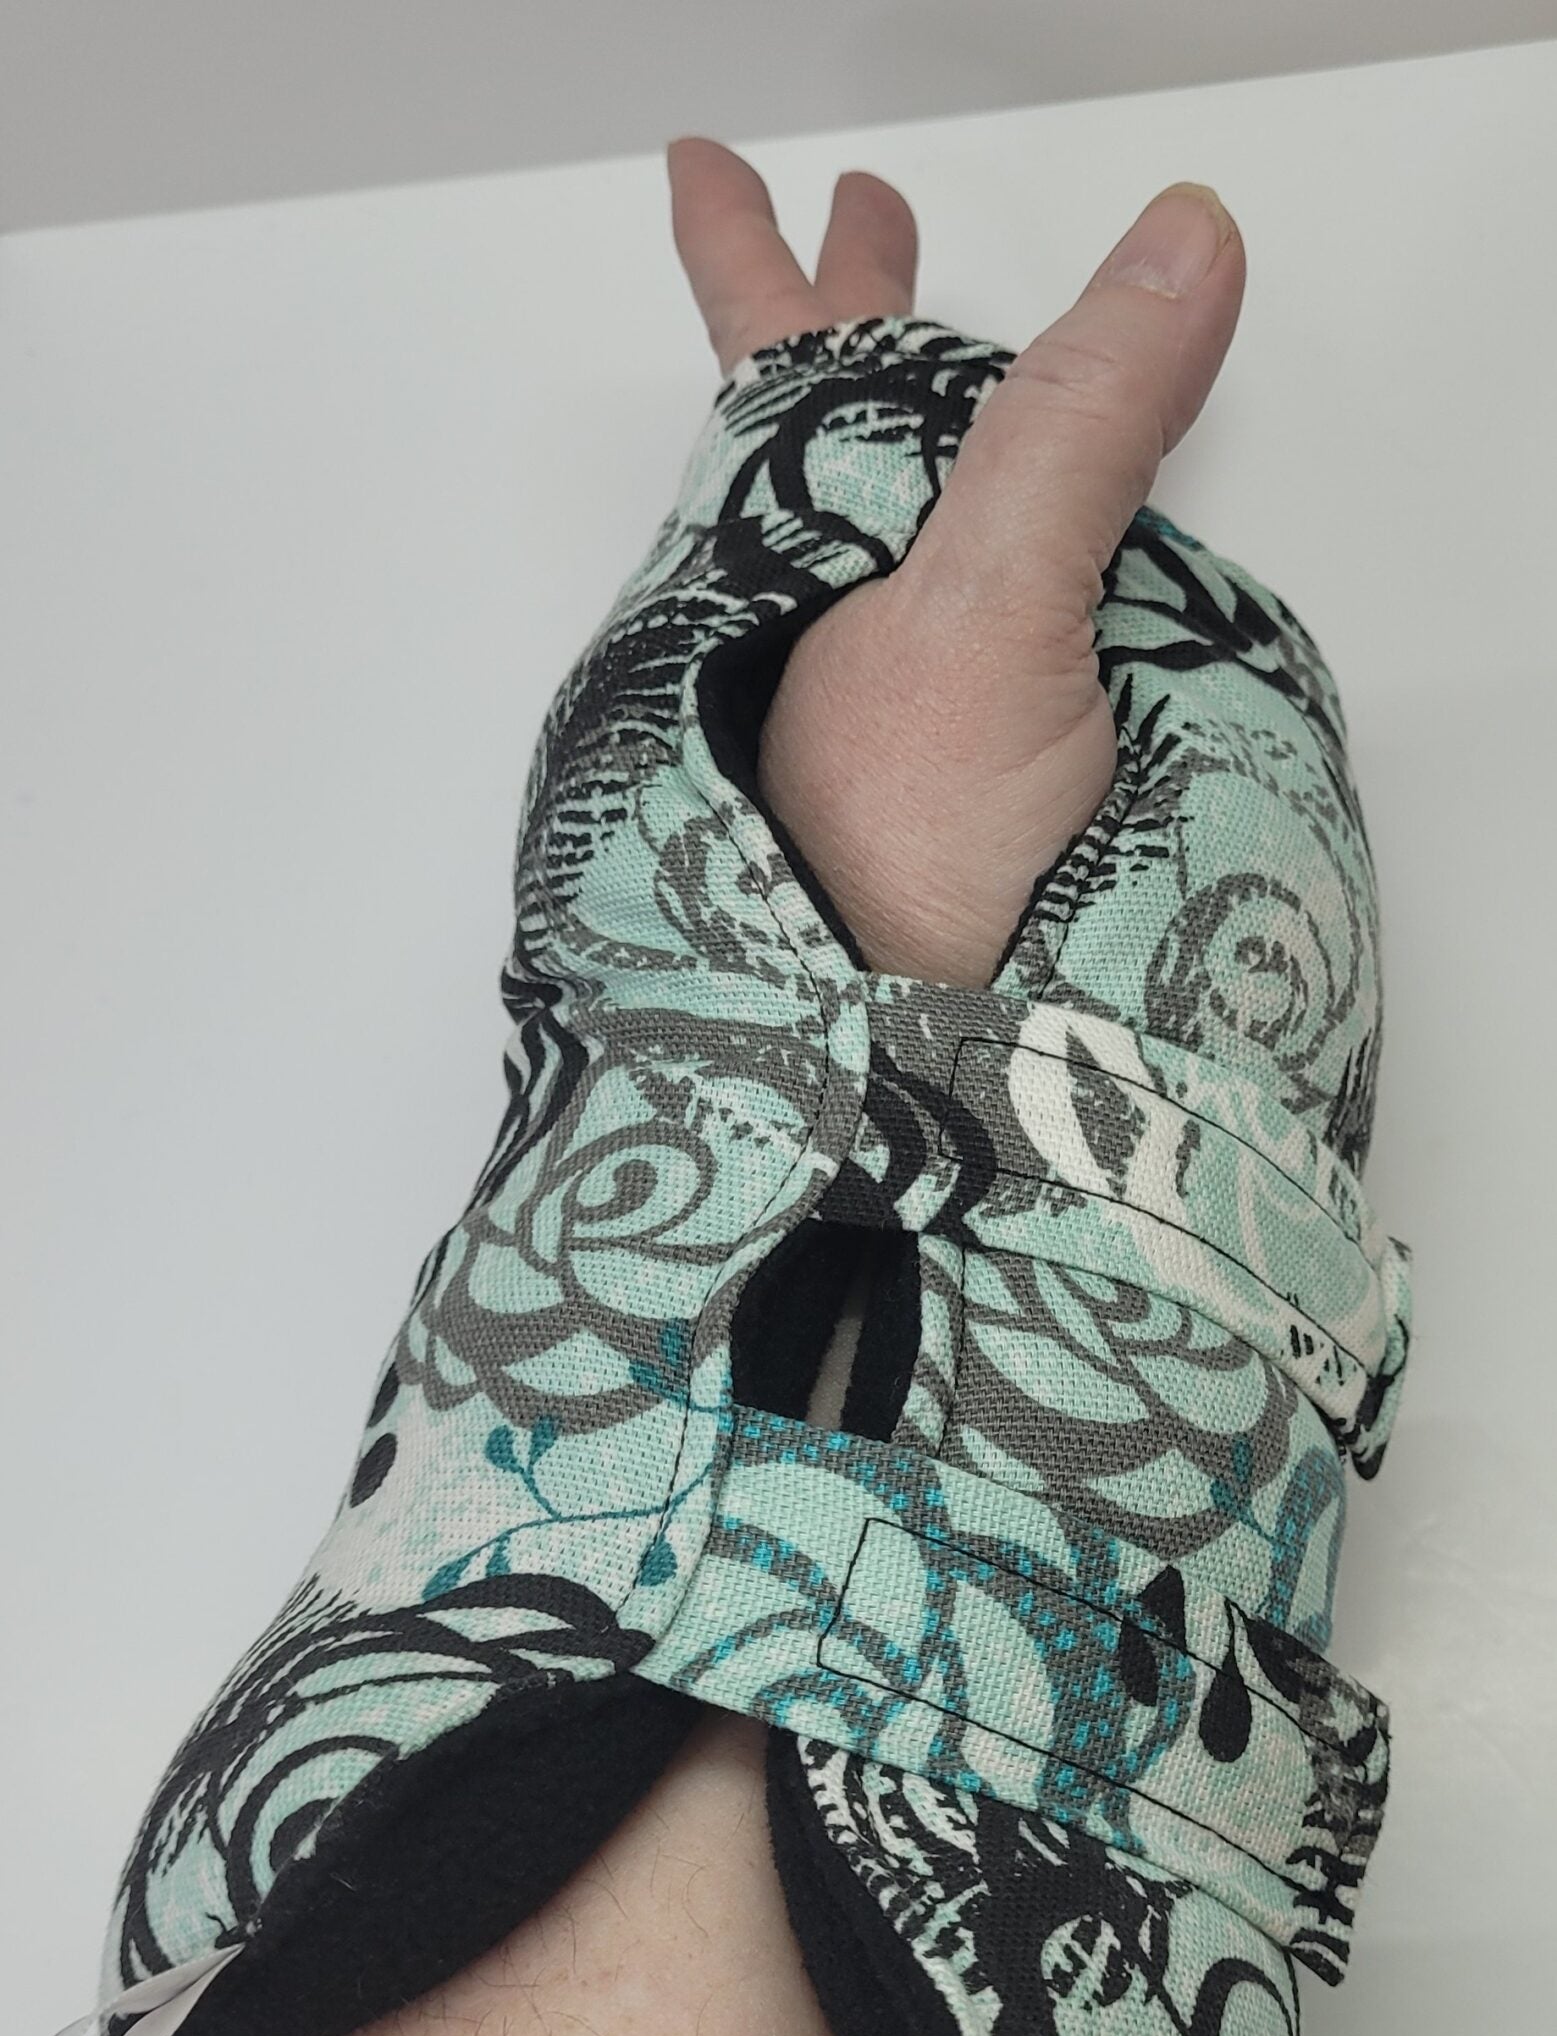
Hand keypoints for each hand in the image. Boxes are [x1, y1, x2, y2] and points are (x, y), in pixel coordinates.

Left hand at [667, 136, 1245, 986]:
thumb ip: (1071, 432)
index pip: (775, 350)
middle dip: (842, 313)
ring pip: (883, 531)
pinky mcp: (928, 785)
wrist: (888, 1065)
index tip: (706, 164)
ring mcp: (861, 701)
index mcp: (795, 542)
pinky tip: (998, 576)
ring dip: (913, 444)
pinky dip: (978, 575)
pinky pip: (949, 637)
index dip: (749, 245)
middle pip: (819, 423)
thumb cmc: (881, 859)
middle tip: (855, 222)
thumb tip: (1172, 248)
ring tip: (931, 374)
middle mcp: (814, 612)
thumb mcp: (986, 614)